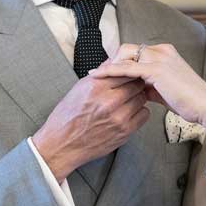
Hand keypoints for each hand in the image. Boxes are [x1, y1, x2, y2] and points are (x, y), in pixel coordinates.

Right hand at [32, 74, 149, 181]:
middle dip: (135, 83)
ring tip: (128, 99)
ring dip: (137, 97)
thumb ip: (100, 74)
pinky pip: (144, 115)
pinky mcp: (124, 132)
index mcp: (95, 87)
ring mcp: (118, 118)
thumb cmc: (68, 116)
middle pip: (136, 84)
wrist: (62, 144)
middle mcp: (108, 102)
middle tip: (130, 85)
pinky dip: (139, 112)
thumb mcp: (78, 88)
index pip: (123, 71)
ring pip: (142, 98)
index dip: (128, 71)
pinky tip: (129, 112)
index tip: (128, 73)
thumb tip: (114, 61)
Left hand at [90, 44, 205, 142]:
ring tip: (94, 76)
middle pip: (127, 49)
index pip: (135, 52)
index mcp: (165, 53)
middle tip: (98, 75)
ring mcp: (159, 58)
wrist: (205, 106)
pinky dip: (111, 71)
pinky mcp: (156, 69)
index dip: (119, 61)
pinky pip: (127, 67)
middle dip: (111, 61)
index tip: (106, 73)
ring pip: (124, 55)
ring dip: (108, 65)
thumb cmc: (189, 102)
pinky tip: (98, 77)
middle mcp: (162, 50)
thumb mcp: (166, 90)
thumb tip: (136, 90)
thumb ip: (151, 86)